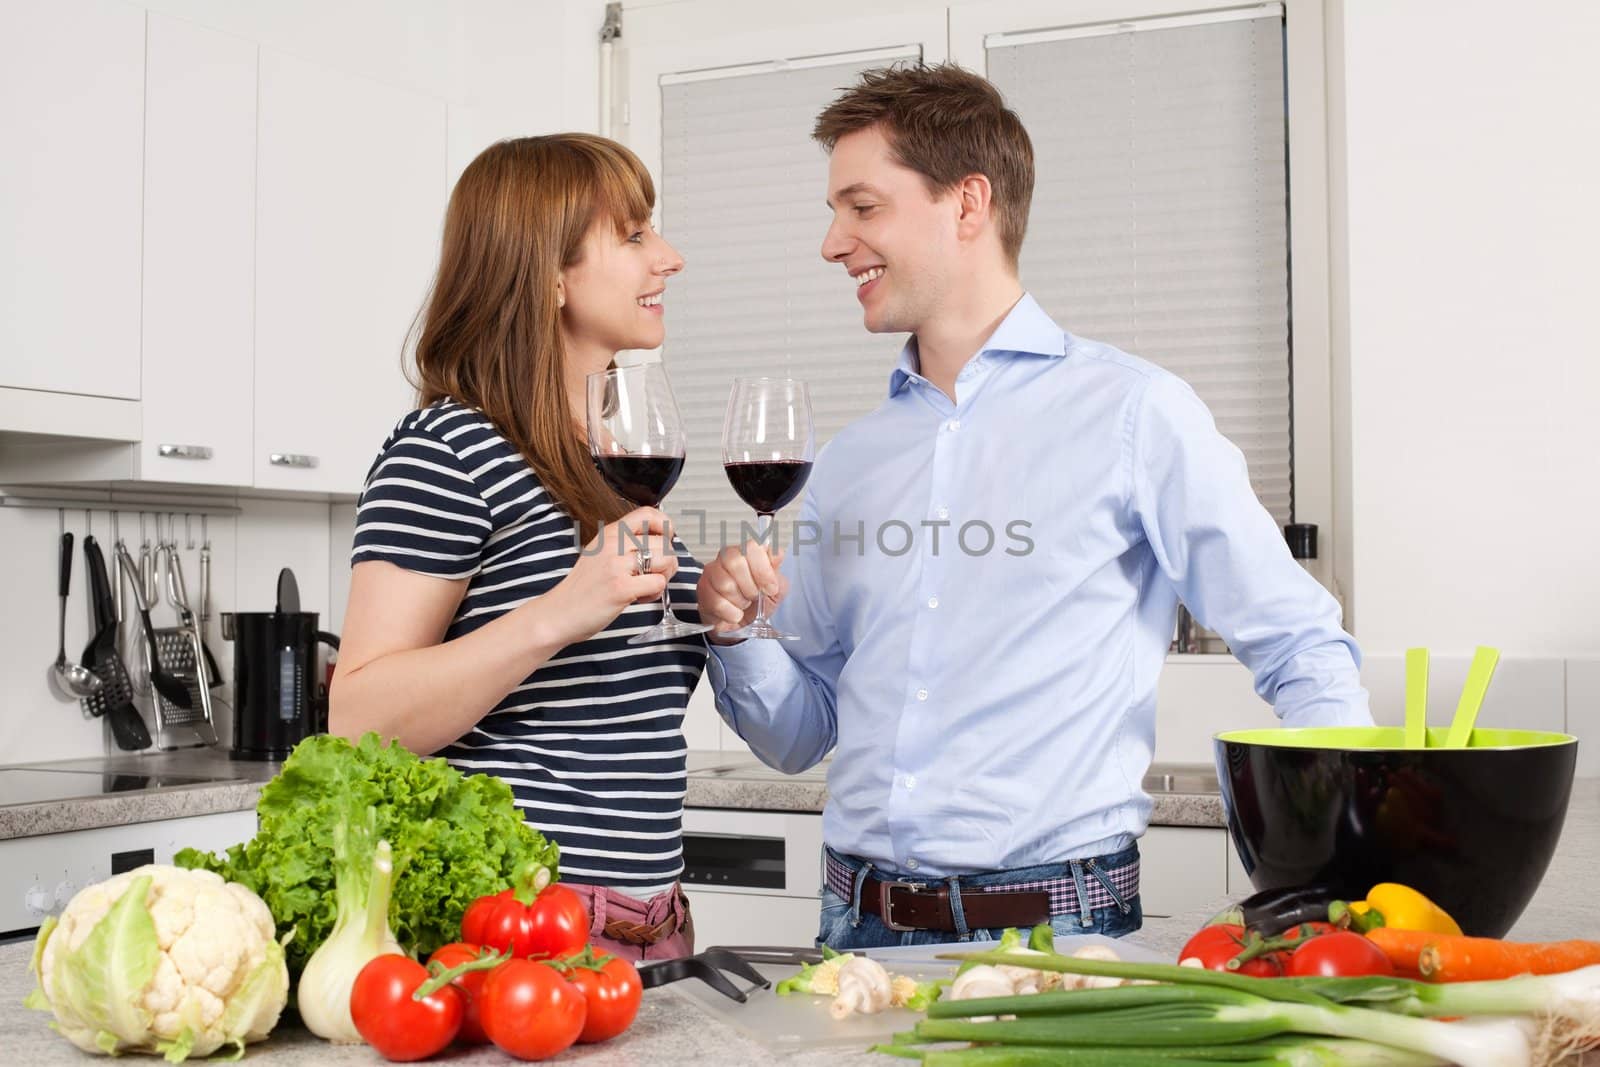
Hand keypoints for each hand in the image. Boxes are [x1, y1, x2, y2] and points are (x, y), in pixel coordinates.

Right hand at [544, 508, 678, 643]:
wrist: (559, 612)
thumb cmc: (582, 587)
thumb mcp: (599, 552)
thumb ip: (623, 542)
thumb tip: (657, 540)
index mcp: (609, 533)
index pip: (648, 514)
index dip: (665, 526)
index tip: (666, 539)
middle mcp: (613, 545)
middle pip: (664, 542)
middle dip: (668, 561)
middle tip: (655, 574)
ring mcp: (616, 566)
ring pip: (666, 560)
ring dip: (663, 576)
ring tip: (646, 586)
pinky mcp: (621, 588)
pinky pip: (658, 583)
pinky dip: (654, 593)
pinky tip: (639, 597)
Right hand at [696, 540, 787, 643]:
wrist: (740, 621)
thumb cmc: (757, 603)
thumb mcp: (776, 591)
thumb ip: (778, 573)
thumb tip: (777, 555)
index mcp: (749, 551)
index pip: (753, 546)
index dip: (763, 570)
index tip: (770, 588)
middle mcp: (729, 555)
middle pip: (735, 561)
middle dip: (750, 587)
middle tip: (754, 597)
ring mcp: (713, 570)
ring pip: (725, 583)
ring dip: (740, 601)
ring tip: (743, 604)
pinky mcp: (703, 588)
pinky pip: (717, 602)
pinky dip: (731, 613)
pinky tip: (734, 612)